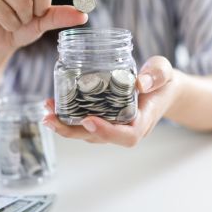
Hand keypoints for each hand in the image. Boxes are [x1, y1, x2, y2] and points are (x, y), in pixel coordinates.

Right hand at [0, 0, 88, 56]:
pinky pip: (4, 12)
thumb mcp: (44, 22)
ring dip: (23, 19)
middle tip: (31, 16)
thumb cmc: (22, 26)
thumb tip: (83, 14)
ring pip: (22, 1)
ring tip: (16, 21)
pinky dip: (10, 25)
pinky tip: (5, 24)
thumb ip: (61, 16)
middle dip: (40, 8)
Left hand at [43, 56, 182, 146]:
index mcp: (142, 121)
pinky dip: (68, 116)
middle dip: (72, 132)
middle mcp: (125, 128)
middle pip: (98, 138)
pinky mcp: (105, 119)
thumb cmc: (164, 82)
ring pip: (87, 133)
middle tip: (51, 119)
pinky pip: (85, 123)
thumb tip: (140, 83)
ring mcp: (114, 126)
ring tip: (47, 111)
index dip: (106, 132)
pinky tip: (54, 105)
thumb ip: (157, 76)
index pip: (126, 136)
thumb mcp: (165, 73)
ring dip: (65, 125)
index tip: (88, 119)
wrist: (162, 89)